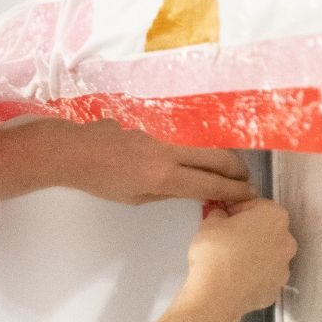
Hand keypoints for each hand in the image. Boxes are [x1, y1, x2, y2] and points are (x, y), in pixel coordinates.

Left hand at [0, 118, 256, 204]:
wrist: (72, 150)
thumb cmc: (100, 181)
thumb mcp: (135, 198)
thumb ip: (167, 192)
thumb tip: (192, 189)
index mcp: (163, 176)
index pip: (210, 184)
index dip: (233, 191)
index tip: (249, 196)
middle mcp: (169, 152)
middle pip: (217, 157)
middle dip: (237, 170)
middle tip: (247, 181)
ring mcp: (162, 134)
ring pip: (203, 145)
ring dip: (220, 157)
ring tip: (227, 169)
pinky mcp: (154, 124)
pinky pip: (183, 137)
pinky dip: (196, 149)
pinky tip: (195, 155)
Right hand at [181, 199, 295, 321]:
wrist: (216, 295)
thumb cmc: (215, 253)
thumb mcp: (210, 222)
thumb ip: (219, 213)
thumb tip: (221, 216)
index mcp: (274, 216)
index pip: (255, 205)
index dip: (236, 210)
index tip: (224, 218)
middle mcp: (286, 240)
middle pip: (266, 230)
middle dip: (249, 232)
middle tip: (226, 239)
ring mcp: (284, 267)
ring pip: (268, 254)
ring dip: (253, 254)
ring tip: (230, 261)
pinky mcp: (276, 288)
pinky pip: (264, 276)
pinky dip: (253, 275)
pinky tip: (235, 277)